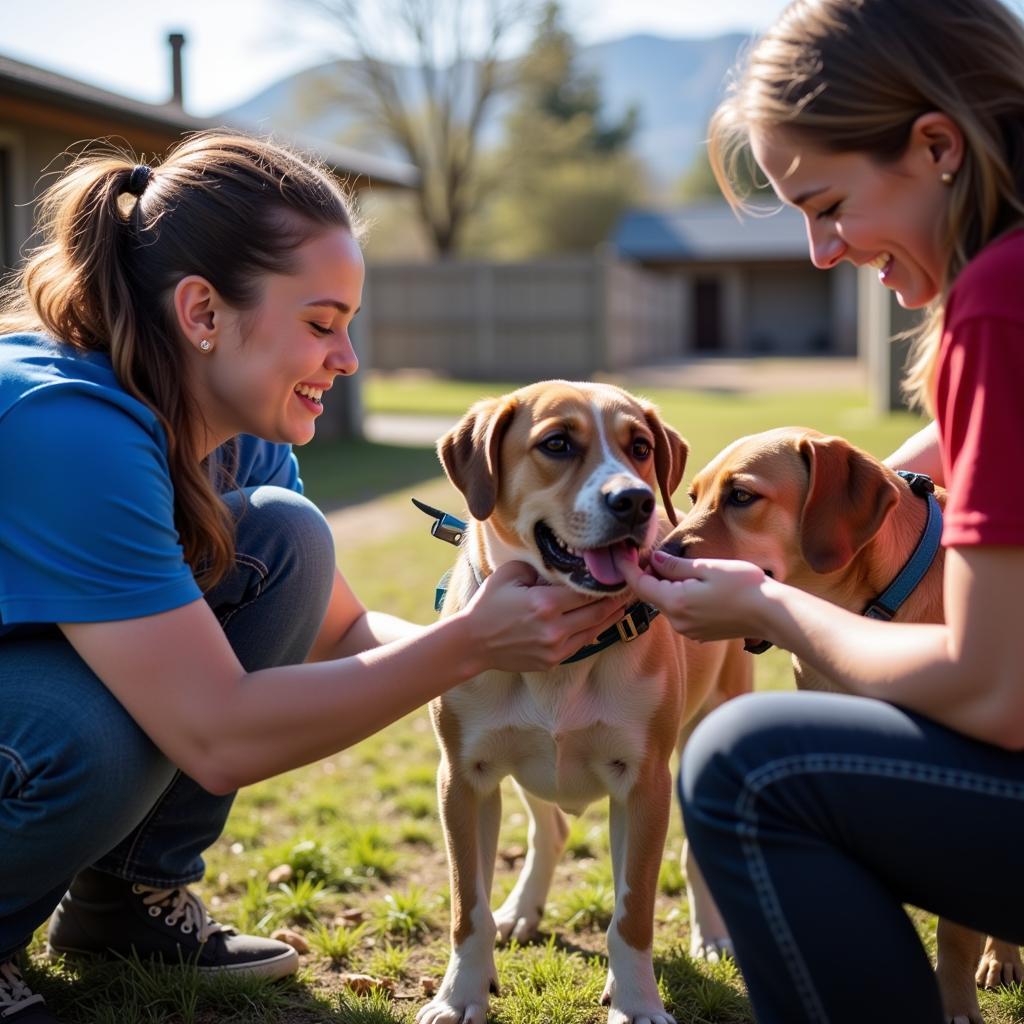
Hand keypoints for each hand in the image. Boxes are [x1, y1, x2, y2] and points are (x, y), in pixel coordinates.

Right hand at [461, 561, 627, 670]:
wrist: (474, 642)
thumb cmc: (489, 605)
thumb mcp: (510, 574)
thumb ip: (538, 568)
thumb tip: (561, 569)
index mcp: (545, 604)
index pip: (587, 592)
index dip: (606, 584)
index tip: (618, 575)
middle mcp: (555, 628)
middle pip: (598, 613)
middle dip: (616, 600)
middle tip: (630, 589)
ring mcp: (555, 648)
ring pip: (594, 630)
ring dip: (611, 618)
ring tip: (624, 605)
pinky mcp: (553, 660)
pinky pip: (581, 643)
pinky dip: (594, 631)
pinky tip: (602, 622)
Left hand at [619, 551, 768, 641]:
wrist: (772, 615)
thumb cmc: (743, 586)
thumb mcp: (707, 567)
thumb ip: (675, 566)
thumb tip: (653, 559)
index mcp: (675, 603)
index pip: (640, 585)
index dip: (627, 567)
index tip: (620, 551)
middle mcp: (678, 621)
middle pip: (651, 594)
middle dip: (645, 573)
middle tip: (643, 551)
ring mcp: (689, 630)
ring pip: (665, 603)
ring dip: (662, 584)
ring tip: (665, 563)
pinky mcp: (700, 632)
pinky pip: (679, 612)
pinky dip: (675, 595)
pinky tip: (686, 581)